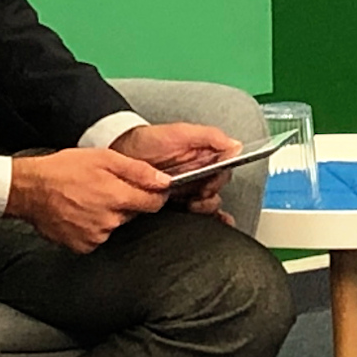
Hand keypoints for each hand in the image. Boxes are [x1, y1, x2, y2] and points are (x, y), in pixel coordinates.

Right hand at [8, 146, 169, 253]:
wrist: (29, 189)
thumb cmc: (62, 170)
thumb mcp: (103, 158)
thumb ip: (138, 170)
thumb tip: (163, 180)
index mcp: (117, 197)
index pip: (154, 203)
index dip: (153, 194)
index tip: (147, 189)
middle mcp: (109, 221)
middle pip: (132, 214)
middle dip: (124, 201)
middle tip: (103, 188)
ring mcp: (95, 236)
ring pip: (114, 225)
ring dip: (107, 214)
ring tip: (87, 199)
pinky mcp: (83, 246)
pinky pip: (98, 237)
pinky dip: (92, 226)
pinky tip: (79, 213)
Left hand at [112, 121, 237, 217]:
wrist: (120, 154)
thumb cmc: (147, 141)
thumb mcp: (179, 133)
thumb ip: (209, 136)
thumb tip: (236, 146)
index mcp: (203, 154)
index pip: (224, 168)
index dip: (220, 176)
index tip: (209, 181)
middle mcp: (198, 172)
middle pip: (218, 187)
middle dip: (210, 193)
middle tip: (197, 193)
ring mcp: (187, 188)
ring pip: (209, 202)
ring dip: (206, 206)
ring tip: (193, 203)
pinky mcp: (176, 202)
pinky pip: (198, 213)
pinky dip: (211, 219)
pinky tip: (217, 223)